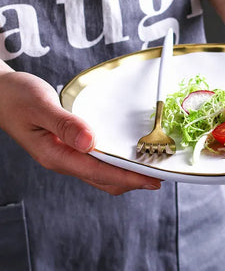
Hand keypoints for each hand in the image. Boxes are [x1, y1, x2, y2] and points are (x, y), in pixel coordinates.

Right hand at [0, 71, 161, 194]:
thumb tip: (90, 142)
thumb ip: (64, 123)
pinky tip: (125, 155)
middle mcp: (63, 159)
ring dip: (124, 173)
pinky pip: (96, 161)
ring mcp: (66, 155)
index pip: (98, 172)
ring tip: (148, 169)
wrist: (1, 94)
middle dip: (132, 180)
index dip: (127, 177)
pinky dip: (114, 162)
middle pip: (103, 179)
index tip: (151, 178)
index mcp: (55, 154)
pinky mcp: (69, 147)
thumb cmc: (17, 98)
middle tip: (158, 176)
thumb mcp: (40, 106)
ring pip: (100, 173)